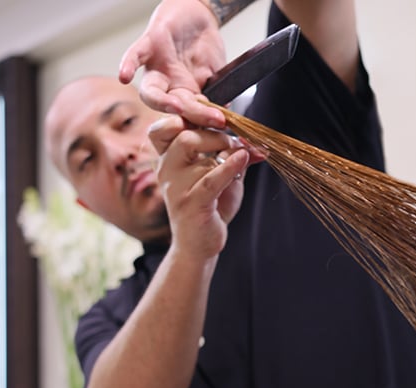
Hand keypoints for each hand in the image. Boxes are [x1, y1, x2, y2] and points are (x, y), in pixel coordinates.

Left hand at [119, 0, 226, 127]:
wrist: (196, 17)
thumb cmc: (203, 48)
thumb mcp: (216, 73)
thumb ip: (219, 92)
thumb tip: (227, 110)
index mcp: (184, 95)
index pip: (190, 117)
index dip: (203, 123)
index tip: (220, 126)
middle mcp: (167, 87)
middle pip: (174, 108)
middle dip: (194, 114)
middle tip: (214, 119)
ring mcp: (156, 68)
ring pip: (150, 92)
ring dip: (161, 102)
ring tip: (177, 107)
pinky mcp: (149, 45)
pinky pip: (135, 56)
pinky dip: (128, 65)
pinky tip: (124, 76)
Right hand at [147, 116, 249, 259]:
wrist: (200, 244)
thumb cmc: (209, 206)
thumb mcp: (219, 173)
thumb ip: (231, 153)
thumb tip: (253, 136)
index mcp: (167, 159)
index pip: (162, 128)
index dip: (184, 115)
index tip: (211, 114)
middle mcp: (166, 171)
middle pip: (183, 135)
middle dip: (213, 132)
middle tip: (233, 141)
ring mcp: (176, 188)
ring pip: (196, 154)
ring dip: (225, 151)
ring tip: (241, 156)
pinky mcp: (190, 204)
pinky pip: (210, 178)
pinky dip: (229, 166)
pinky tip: (244, 158)